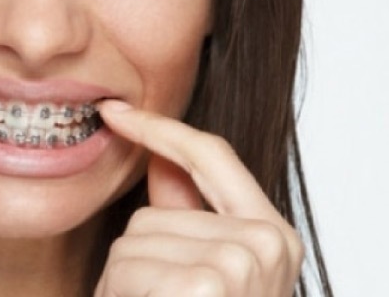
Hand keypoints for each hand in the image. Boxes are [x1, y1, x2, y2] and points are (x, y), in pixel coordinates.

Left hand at [93, 101, 303, 295]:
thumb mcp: (199, 271)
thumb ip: (186, 215)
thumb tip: (160, 158)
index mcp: (275, 235)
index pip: (211, 155)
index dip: (158, 129)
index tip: (114, 111)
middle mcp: (269, 244)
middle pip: (154, 211)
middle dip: (136, 258)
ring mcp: (241, 262)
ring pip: (136, 236)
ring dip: (124, 280)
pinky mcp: (207, 285)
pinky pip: (127, 265)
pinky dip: (119, 292)